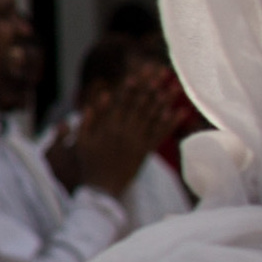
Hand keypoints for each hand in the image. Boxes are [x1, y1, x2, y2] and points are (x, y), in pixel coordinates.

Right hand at [66, 70, 183, 197]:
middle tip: (162, 71)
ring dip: (165, 100)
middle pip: (141, 104)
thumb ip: (89, 118)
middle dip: (151, 86)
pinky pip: (159, 135)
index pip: (122, 102)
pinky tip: (179, 112)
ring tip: (175, 86)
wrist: (102, 189)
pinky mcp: (145, 152)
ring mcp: (137, 141)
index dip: (132, 86)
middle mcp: (125, 131)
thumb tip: (100, 96)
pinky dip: (170, 124)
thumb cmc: (89, 164)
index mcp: (109, 127)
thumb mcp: (82, 140)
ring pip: (153, 117)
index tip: (140, 72)